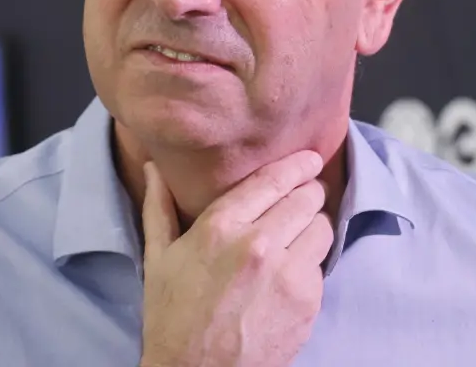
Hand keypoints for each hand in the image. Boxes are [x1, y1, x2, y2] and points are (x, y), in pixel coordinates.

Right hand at [139, 151, 333, 366]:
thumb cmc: (172, 317)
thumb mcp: (159, 259)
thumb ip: (159, 208)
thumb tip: (153, 168)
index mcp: (220, 226)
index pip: (272, 180)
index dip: (296, 165)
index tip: (308, 158)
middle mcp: (258, 243)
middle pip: (306, 198)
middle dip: (308, 193)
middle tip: (305, 196)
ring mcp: (287, 274)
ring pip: (322, 227)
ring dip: (313, 227)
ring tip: (298, 236)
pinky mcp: (307, 301)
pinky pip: (322, 265)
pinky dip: (311, 263)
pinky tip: (291, 272)